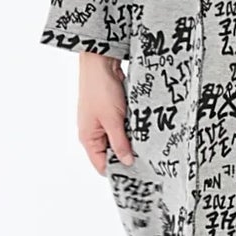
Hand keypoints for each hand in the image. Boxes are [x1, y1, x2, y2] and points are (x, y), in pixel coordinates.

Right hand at [78, 50, 135, 172]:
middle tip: (147, 159)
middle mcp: (94, 133)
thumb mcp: (113, 120)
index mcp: (88, 138)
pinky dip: (132, 128)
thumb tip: (127, 162)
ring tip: (147, 143)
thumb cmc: (99, 89)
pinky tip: (143, 128)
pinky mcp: (112, 112)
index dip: (118, 170)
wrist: (101, 62)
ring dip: (131, 139)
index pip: (102, 165)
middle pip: (112, 153)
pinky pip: (122, 126)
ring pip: (119, 139)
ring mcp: (102, 122)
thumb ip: (120, 143)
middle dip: (127, 154)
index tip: (137, 173)